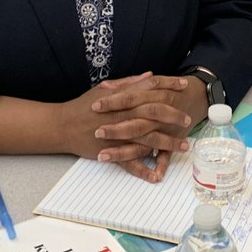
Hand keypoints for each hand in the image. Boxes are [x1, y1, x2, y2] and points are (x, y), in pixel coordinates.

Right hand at [54, 76, 188, 168]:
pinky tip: (157, 175)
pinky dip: (143, 170)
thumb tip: (150, 76)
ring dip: (168, 143)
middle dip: (174, 116)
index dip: (169, 85)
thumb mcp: (106, 88)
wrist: (63, 125)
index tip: (183, 86)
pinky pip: (130, 163)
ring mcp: (119, 134)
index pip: (151, 88)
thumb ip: (130, 82)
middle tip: (188, 120)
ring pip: (148, 139)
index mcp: (123, 97)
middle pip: (155, 112)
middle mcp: (123, 114)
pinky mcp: (111, 151)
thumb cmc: (84, 105)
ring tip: (183, 147)